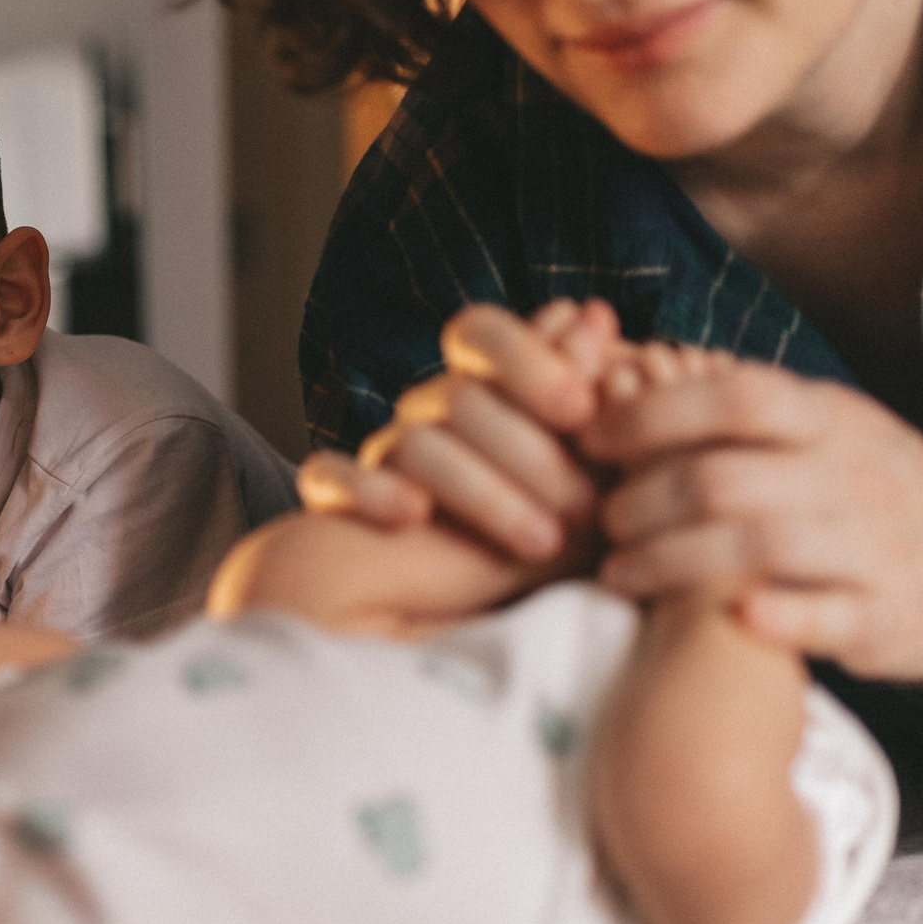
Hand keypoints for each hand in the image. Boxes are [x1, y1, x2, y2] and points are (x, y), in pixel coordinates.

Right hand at [312, 298, 624, 561]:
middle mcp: (425, 409)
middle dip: (530, 453)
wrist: (482, 608)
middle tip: (588, 510)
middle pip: (459, 398)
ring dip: (483, 492)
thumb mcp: (590, 466)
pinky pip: (327, 475)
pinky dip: (367, 489)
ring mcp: (381, 452)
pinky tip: (412, 514)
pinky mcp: (336, 500)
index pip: (478, 333)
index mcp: (479, 384)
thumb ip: (594, 400)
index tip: (581, 409)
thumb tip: (596, 315)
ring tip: (542, 544)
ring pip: (413, 444)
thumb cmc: (557, 521)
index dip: (526, 359)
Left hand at [581, 359, 922, 680]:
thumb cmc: (870, 487)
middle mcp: (856, 475)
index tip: (590, 439)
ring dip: (671, 563)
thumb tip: (619, 368)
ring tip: (618, 574)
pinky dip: (774, 616)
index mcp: (829, 419)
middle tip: (601, 522)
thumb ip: (735, 404)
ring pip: (760, 547)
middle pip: (724, 480)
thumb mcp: (820, 426)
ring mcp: (878, 548)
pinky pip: (826, 616)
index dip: (650, 415)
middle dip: (641, 501)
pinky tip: (726, 616)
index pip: (733, 398)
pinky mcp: (891, 619)